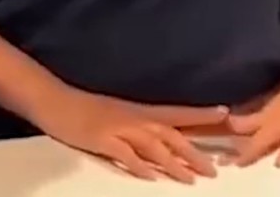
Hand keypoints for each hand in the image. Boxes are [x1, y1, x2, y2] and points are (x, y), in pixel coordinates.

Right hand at [37, 89, 228, 182]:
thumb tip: (159, 141)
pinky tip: (150, 177)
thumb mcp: (115, 112)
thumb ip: (137, 126)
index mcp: (137, 110)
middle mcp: (132, 117)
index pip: (175, 112)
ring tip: (191, 179)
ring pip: (152, 145)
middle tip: (215, 169)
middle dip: (194, 151)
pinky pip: (124, 154)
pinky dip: (139, 166)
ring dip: (173, 163)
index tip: (226, 114)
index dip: (200, 114)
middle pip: (170, 134)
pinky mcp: (101, 138)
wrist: (53, 99)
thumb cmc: (83, 108)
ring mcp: (117, 127)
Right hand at [230, 80, 279, 167]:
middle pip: (247, 123)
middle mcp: (270, 114)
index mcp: (274, 126)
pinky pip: (263, 110)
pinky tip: (261, 116)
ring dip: (243, 121)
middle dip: (235, 130)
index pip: (256, 144)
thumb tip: (277, 164)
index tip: (234, 163)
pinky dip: (256, 116)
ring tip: (234, 125)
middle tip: (224, 136)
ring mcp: (276, 103)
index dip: (246, 154)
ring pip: (255, 115)